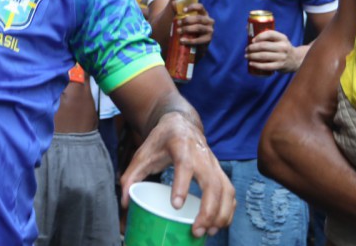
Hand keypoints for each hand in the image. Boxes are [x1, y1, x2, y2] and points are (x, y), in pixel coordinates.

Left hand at [120, 112, 234, 237]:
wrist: (181, 124)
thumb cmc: (161, 141)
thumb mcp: (142, 154)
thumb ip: (130, 177)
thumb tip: (125, 203)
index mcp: (180, 146)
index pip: (184, 164)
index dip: (182, 185)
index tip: (176, 205)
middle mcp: (201, 154)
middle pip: (211, 182)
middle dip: (207, 210)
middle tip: (196, 230)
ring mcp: (214, 163)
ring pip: (225, 189)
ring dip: (220, 214)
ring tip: (209, 232)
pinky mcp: (220, 171)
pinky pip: (230, 192)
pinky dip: (228, 210)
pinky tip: (219, 224)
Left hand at [175, 2, 213, 45]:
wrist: (196, 45)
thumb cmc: (190, 28)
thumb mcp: (185, 19)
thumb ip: (179, 12)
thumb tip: (173, 3)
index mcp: (204, 13)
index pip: (200, 7)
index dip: (192, 7)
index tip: (183, 10)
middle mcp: (209, 20)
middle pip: (199, 18)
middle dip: (187, 20)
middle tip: (178, 23)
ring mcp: (210, 30)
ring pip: (198, 28)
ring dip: (187, 29)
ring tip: (178, 31)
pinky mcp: (208, 39)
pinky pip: (198, 40)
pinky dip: (189, 40)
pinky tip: (182, 40)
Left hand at [246, 30, 301, 72]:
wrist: (295, 59)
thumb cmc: (281, 47)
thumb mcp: (279, 39)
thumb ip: (266, 34)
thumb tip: (247, 27)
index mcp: (282, 38)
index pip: (270, 34)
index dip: (259, 36)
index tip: (251, 40)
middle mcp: (283, 47)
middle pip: (264, 46)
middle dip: (252, 48)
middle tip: (246, 49)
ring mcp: (282, 57)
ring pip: (264, 56)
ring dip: (252, 56)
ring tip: (246, 56)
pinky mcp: (280, 66)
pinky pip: (267, 66)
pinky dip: (257, 65)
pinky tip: (251, 63)